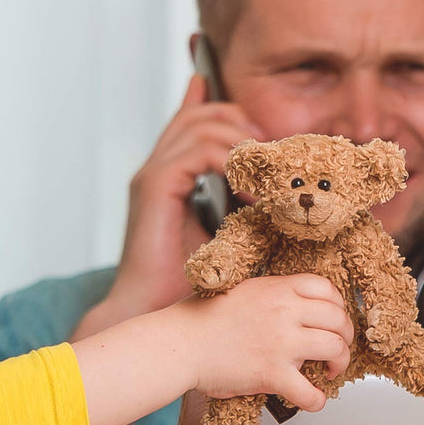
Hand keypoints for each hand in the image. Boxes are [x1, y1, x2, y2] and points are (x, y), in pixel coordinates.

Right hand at [105, 75, 260, 318]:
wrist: (149, 310)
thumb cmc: (183, 284)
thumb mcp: (222, 236)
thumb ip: (238, 210)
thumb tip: (274, 200)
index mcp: (168, 178)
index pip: (194, 123)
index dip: (229, 114)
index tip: (267, 134)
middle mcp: (157, 169)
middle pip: (201, 114)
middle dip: (242, 122)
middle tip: (273, 151)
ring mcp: (154, 175)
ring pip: (202, 125)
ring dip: (242, 144)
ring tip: (266, 177)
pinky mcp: (156, 186)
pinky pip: (199, 152)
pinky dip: (232, 166)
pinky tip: (252, 197)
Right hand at [183, 274, 352, 411]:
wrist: (179, 343)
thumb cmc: (201, 320)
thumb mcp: (243, 292)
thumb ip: (272, 296)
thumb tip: (292, 308)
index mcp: (277, 289)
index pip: (327, 290)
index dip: (338, 307)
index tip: (332, 321)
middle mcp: (284, 311)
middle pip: (339, 319)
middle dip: (345, 337)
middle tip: (337, 349)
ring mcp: (281, 342)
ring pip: (335, 349)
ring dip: (339, 364)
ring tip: (328, 372)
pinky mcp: (271, 373)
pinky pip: (310, 392)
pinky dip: (316, 401)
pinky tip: (311, 400)